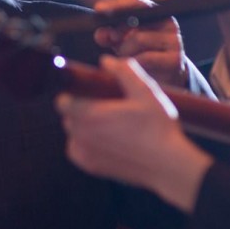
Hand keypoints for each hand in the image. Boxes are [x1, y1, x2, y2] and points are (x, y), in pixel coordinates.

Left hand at [56, 56, 211, 211]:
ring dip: (84, 126)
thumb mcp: (145, 92)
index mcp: (90, 115)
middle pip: (67, 116)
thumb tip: (105, 61)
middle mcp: (82, 136)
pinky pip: (78, 150)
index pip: (62, 101)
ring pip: (74, 133)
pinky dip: (87, 143)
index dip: (72, 94)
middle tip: (105, 106)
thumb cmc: (158, 128)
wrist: (168, 165)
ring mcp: (84, 154)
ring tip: (110, 124)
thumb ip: (124, 72)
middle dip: (80, 109)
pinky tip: (108, 139)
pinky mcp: (91, 167)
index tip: (88, 92)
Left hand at [93, 0, 186, 86]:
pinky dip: (134, 62)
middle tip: (110, 41)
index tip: (98, 9)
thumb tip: (100, 34)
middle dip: (117, 31)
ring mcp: (174, 40)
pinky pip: (147, 57)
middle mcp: (167, 23)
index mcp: (154, 14)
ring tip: (123, 59)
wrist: (168, 78)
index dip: (116, 4)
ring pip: (139, 38)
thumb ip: (110, 36)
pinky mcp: (175, 58)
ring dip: (124, 50)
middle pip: (136, 19)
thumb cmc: (142, 55)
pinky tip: (132, 67)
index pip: (135, 1)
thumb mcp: (123, 43)